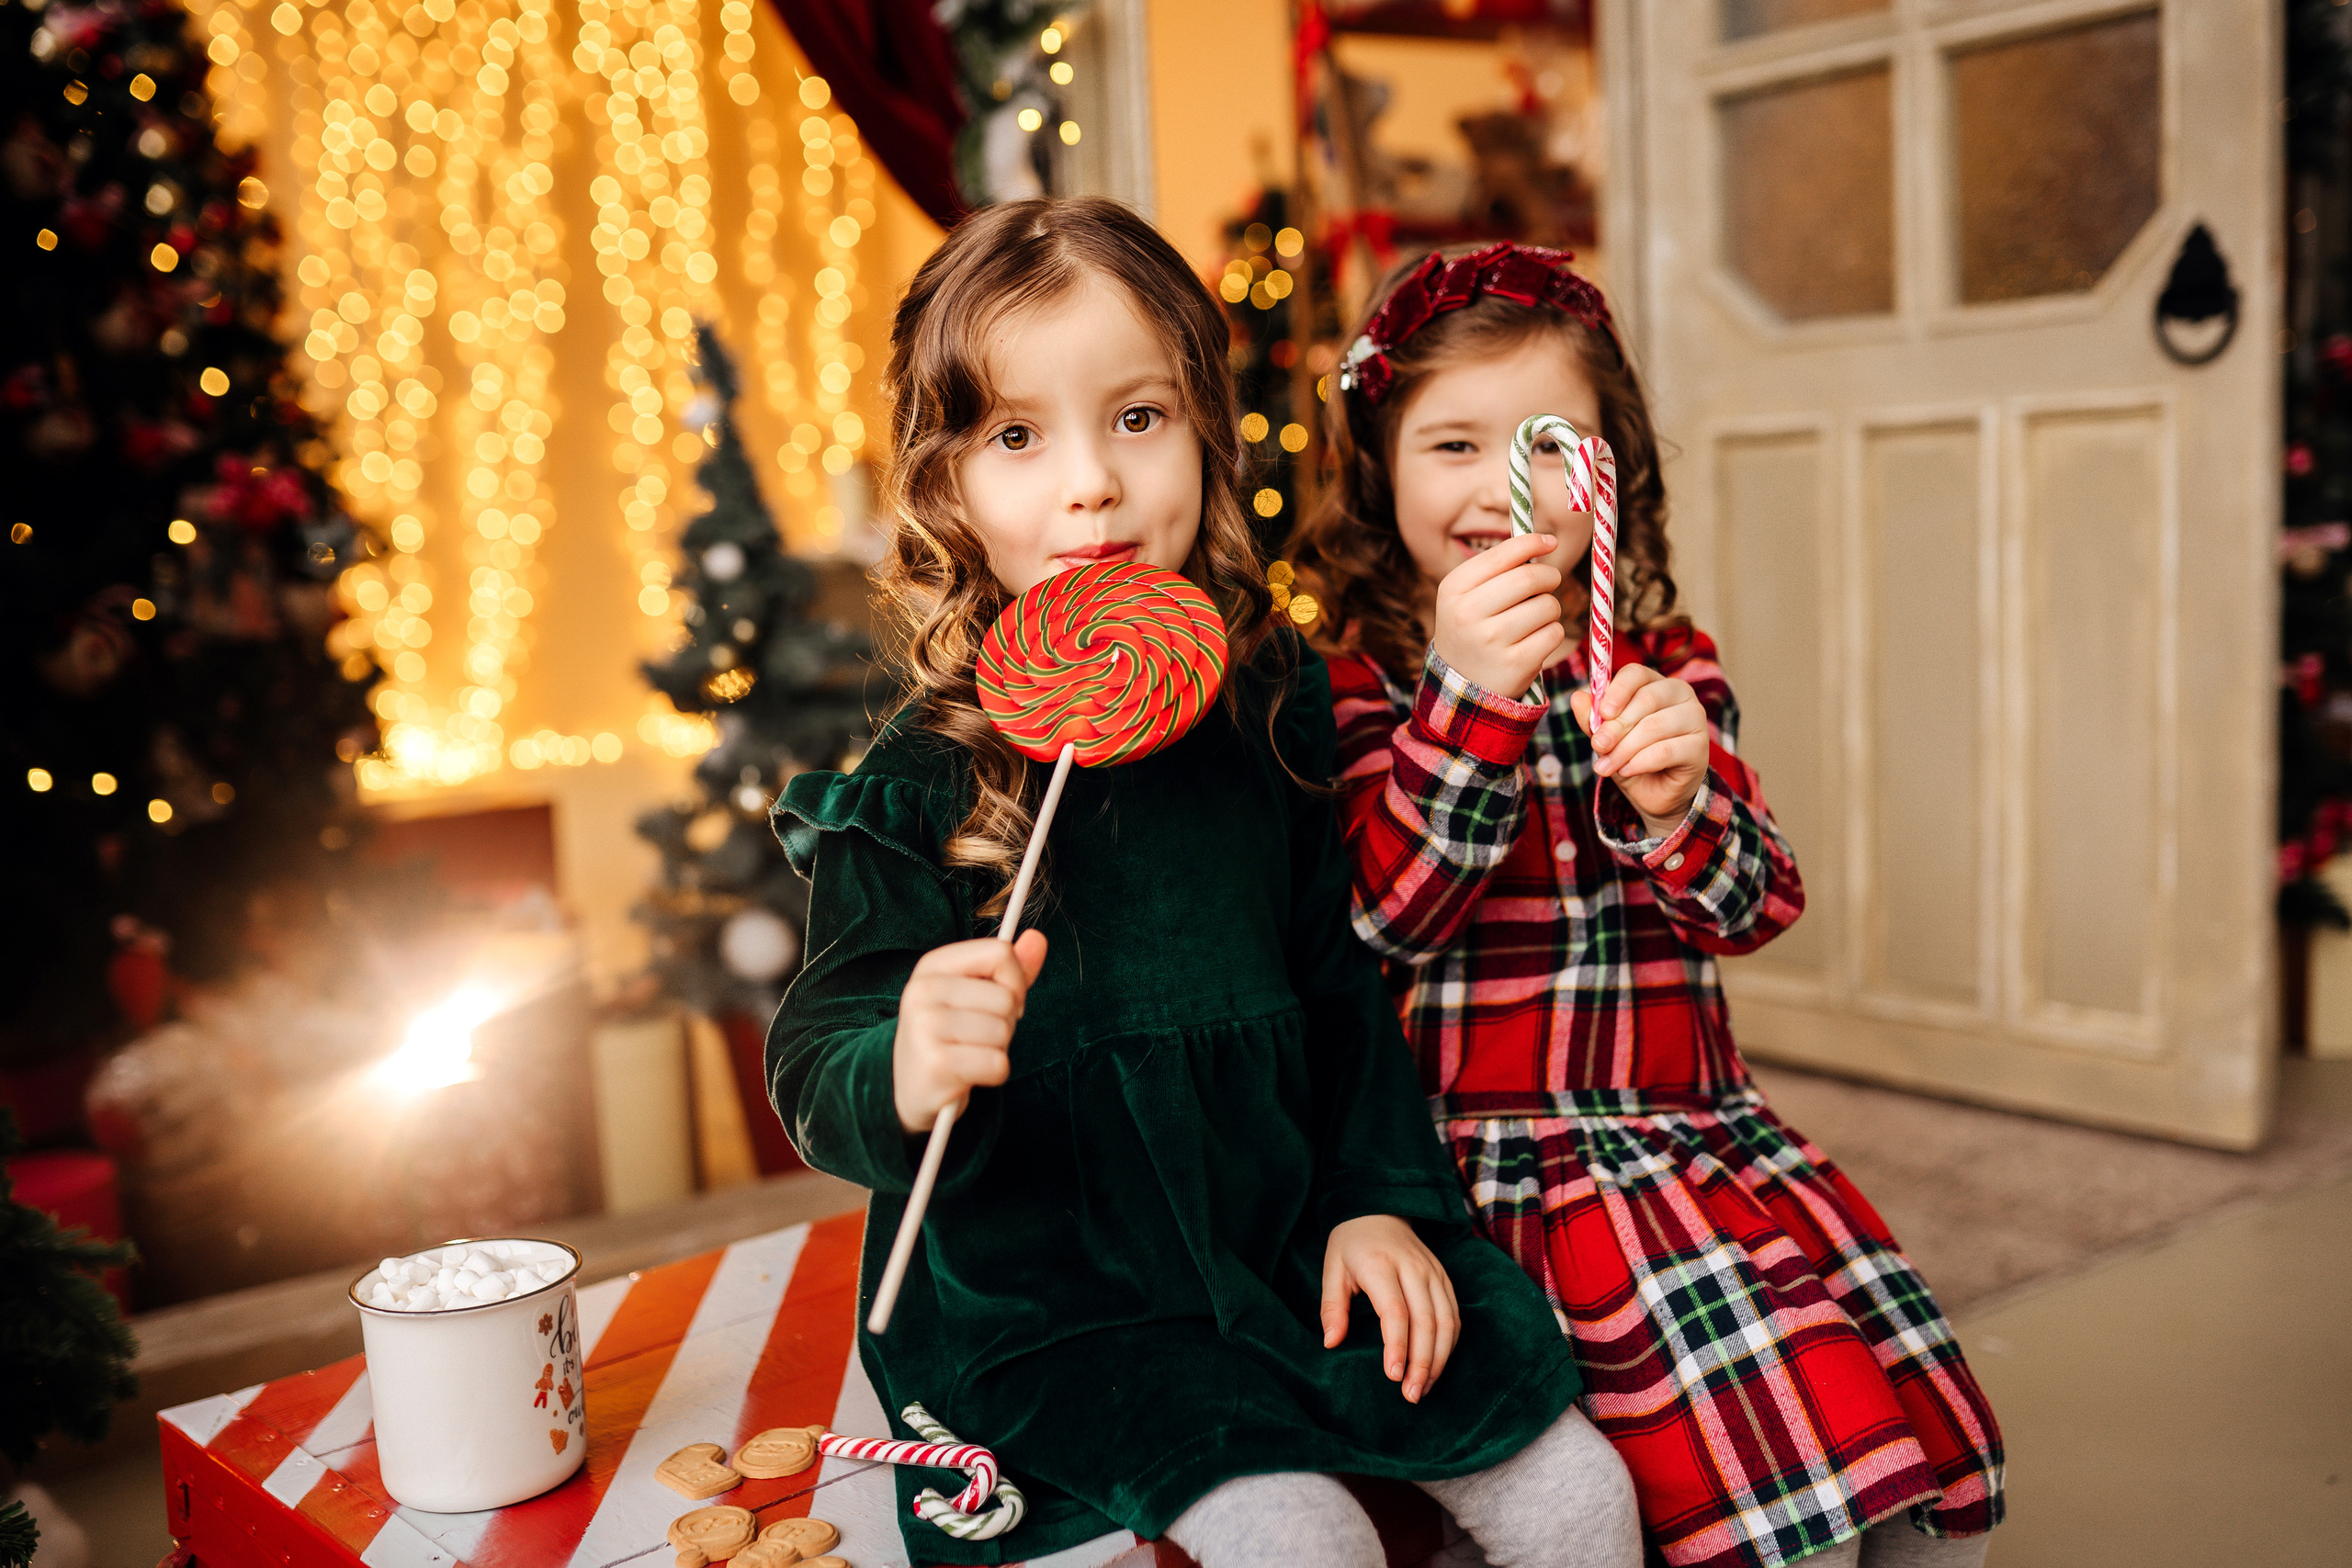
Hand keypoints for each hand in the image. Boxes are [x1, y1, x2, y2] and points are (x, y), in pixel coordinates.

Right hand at [892, 931, 1047, 1133]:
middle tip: (979, 1035)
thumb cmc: (952, 1034)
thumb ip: (1009, 969)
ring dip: (999, 1049)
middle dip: (1006, 1022)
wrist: (913, 1086)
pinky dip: (994, 1073)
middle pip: (1006, 998)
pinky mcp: (936, 1064)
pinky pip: (997, 1064)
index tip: (1007, 1001)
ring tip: (971, 1053)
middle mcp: (923, 991)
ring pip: (1003, 1032)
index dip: (1016, 981)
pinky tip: (970, 1074)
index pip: (999, 953)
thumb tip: (1039, 938)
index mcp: (932, 965)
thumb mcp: (975, 994)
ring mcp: (926, 1027)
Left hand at [1320, 1215, 1459, 1402]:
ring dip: (1439, 1359)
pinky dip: (1450, 1345)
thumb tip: (1332, 1343)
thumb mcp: (1332, 1270)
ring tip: (1425, 1388)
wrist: (1379, 1210)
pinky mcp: (1445, 1278)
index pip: (1396, 1312)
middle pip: (1427, 1322)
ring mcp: (1433, 1273)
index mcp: (1381, 1265)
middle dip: (1422, 1363)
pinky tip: (1437, 1365)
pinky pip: (1455, 1315)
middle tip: (1412, 1395)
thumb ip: (1332, 1307)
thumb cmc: (1351, 1245)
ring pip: (1447, 1322)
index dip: (1397, 1347)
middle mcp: (1413, 1268)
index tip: (1393, 1376)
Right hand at [1430, 533, 1566, 699]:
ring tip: (1532, 620)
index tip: (1548, 542)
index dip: (1532, 543)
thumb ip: (1498, 568)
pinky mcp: (1516, 663)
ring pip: (1547, 606)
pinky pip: (1554, 633)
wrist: (1462, 686)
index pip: (1502, 555)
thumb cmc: (1473, 629)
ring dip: (1549, 609)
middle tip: (1549, 583)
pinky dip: (1551, 633)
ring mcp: (1491, 641)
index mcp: (1453, 590)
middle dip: (1548, 577)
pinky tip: (1533, 641)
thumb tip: (1544, 541)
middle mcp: (1467, 614)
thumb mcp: (1467, 596)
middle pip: (1529, 578)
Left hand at [1570, 664, 1707, 836]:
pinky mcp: (1699, 747)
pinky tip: (1627, 771)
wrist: (1655, 794)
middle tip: (1597, 746)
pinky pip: (1665, 750)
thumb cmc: (1632, 757)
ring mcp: (1694, 718)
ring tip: (1606, 767)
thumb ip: (1592, 719)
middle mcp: (1680, 694)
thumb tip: (1577, 697)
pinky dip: (1640, 762)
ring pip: (1653, 726)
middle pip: (1645, 699)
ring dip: (1624, 749)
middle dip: (1616, 726)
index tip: (1602, 713)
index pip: (1636, 673)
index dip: (1616, 691)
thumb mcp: (1607, 739)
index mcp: (1655, 684)